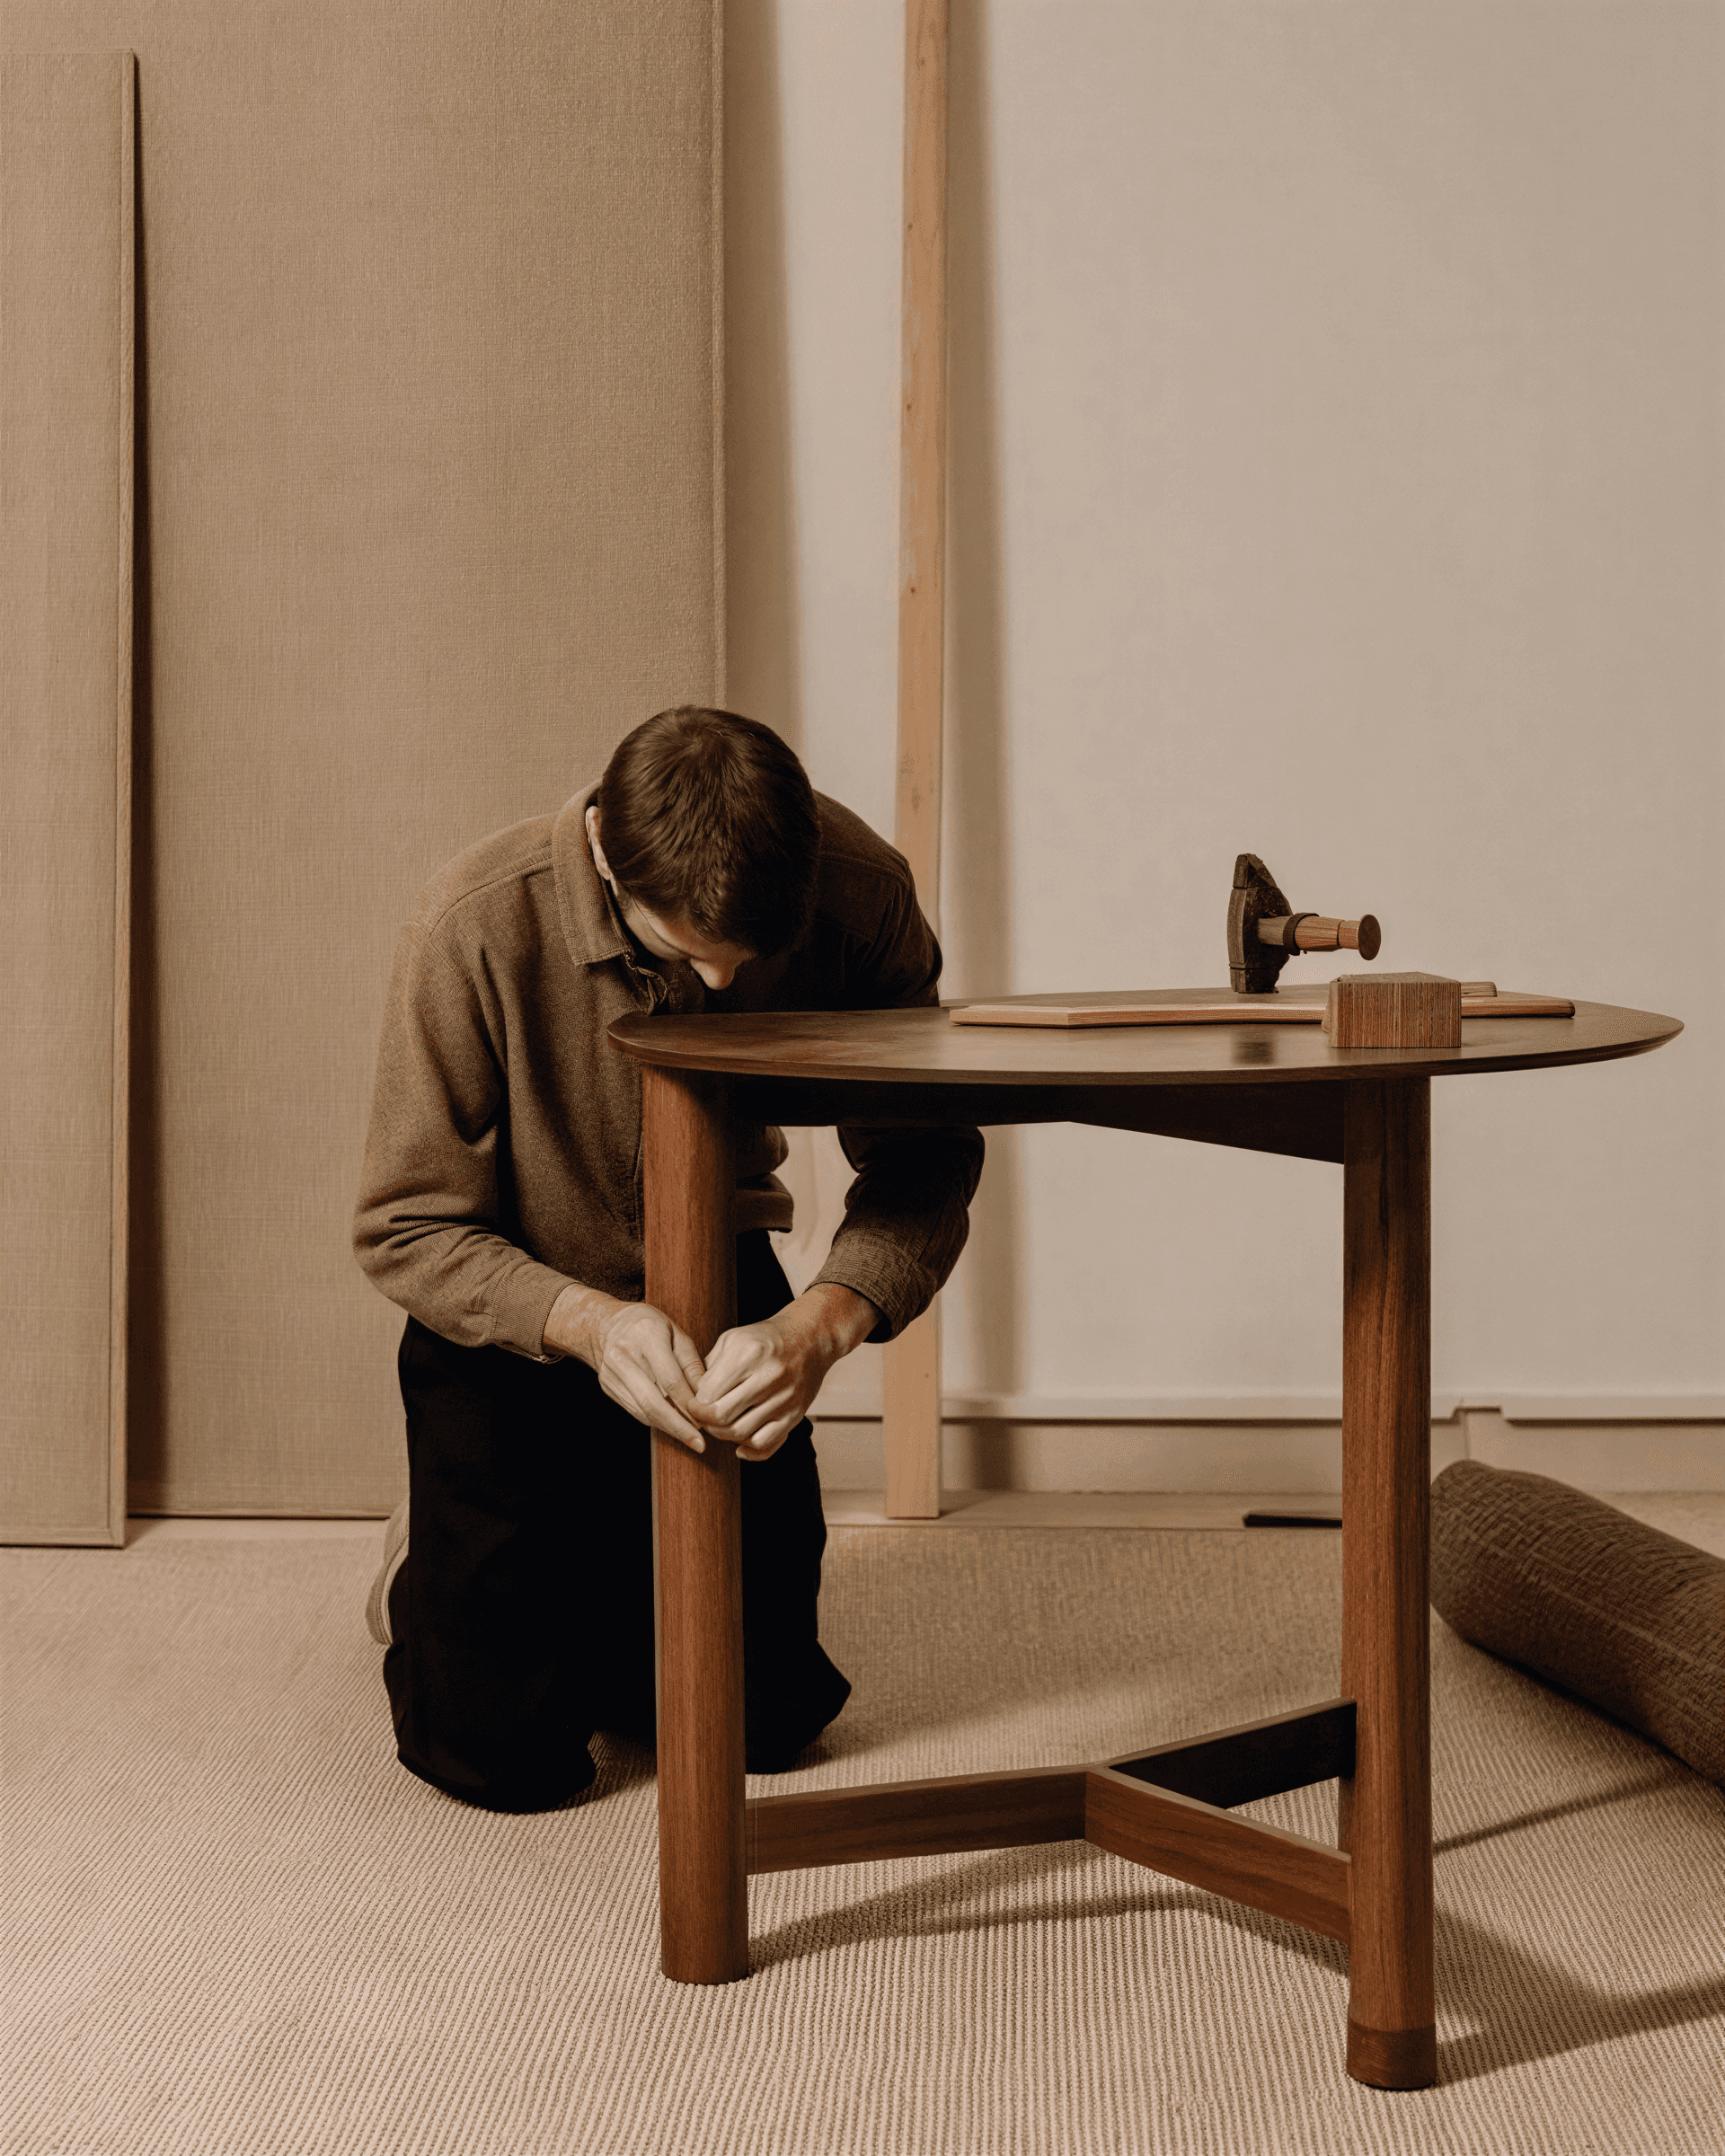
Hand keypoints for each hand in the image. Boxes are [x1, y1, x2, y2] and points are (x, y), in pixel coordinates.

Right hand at [544, 1284, 708, 1452]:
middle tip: (698, 1443)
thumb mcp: (676, 1334)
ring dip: (668, 1427)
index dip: (688, 1403)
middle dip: (678, 1426)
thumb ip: (692, 1364)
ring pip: (643, 1409)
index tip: (705, 1420)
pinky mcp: (607, 1386)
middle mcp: (624, 1355)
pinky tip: (672, 1426)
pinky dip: (655, 1421)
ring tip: (690, 1438)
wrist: (606, 1325)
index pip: (670, 1378)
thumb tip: (706, 1397)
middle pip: (652, 1400)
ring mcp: (612, 1373)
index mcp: (646, 1336)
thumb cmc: (649, 1326)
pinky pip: (635, 1410)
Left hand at [691, 1284, 876, 1461]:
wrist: (811, 1337)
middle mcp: (768, 1377)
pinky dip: (748, 1449)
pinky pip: (765, 1444)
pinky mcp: (795, 1415)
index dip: (694, 1404)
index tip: (693, 1403)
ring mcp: (784, 1398)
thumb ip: (710, 1367)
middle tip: (702, 1417)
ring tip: (720, 1424)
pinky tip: (740, 1442)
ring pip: (741, 1434)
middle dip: (705, 1421)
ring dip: (723, 1435)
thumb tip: (692, 1397)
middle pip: (722, 1416)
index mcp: (748, 1354)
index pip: (709, 1394)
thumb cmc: (767, 1338)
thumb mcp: (732, 1339)